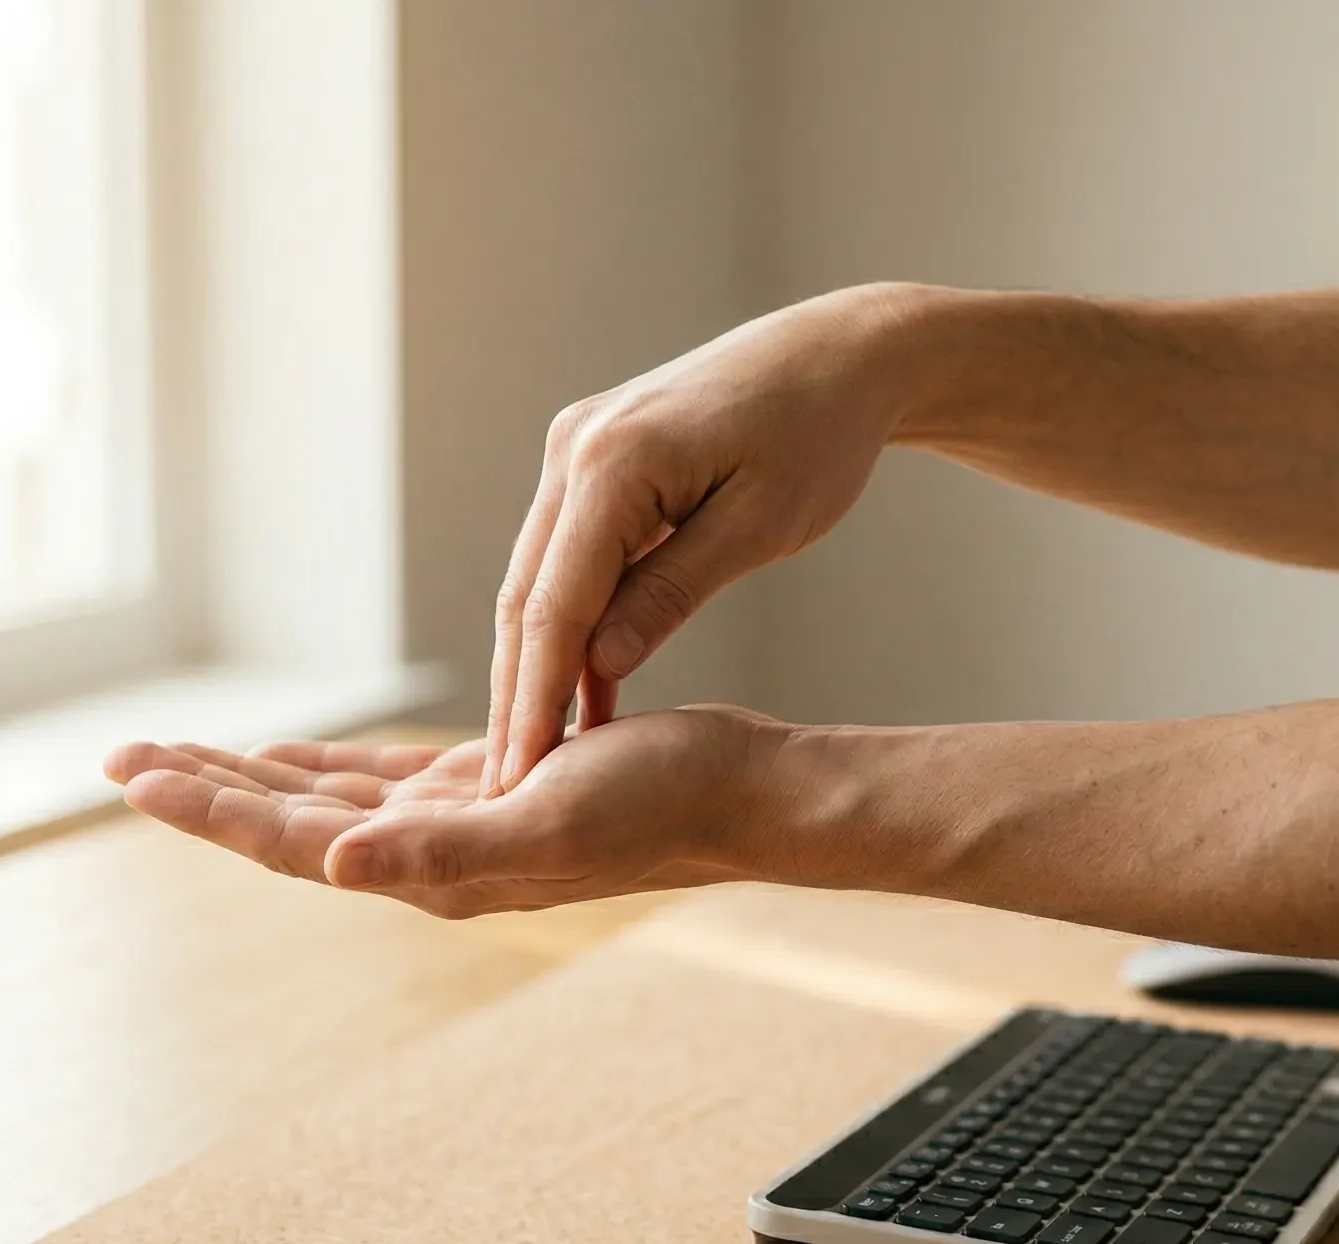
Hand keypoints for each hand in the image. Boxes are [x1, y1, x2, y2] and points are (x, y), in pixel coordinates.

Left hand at [103, 707, 782, 918]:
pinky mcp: (489, 788)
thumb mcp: (548, 824)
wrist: (738, 796)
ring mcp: (458, 824)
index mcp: (432, 865)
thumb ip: (443, 852)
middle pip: (289, 823)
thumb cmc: (658, 808)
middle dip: (202, 792)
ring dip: (247, 777)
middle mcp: (431, 854)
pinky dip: (324, 764)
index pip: (293, 841)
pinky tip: (287, 753)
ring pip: (324, 798)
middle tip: (116, 756)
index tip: (131, 776)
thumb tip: (338, 864)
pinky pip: (383, 779)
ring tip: (173, 754)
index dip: (208, 810)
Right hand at [483, 285, 920, 795]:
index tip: (519, 781)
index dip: (532, 700)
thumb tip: (596, 669)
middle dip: (514, 697)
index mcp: (612, 463)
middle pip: (526, 597)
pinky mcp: (591, 458)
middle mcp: (573, 450)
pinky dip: (566, 623)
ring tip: (529, 762)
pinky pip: (565, 557)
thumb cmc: (818, 439)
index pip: (554, 606)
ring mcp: (574, 449)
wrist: (835, 355)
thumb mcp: (760, 528)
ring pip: (537, 580)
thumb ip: (672, 594)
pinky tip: (575, 694)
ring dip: (533, 667)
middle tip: (503, 794)